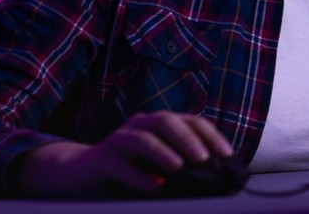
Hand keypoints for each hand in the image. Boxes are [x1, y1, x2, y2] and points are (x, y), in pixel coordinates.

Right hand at [12, 111, 234, 197]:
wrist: (81, 174)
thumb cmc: (129, 169)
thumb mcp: (158, 164)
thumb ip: (180, 164)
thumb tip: (214, 176)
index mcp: (159, 124)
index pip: (190, 121)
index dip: (211, 135)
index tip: (227, 154)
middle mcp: (140, 125)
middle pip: (166, 121)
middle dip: (188, 138)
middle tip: (204, 158)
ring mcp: (119, 140)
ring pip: (143, 138)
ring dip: (163, 152)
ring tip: (179, 167)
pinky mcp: (101, 159)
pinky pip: (120, 165)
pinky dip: (139, 177)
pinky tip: (155, 187)